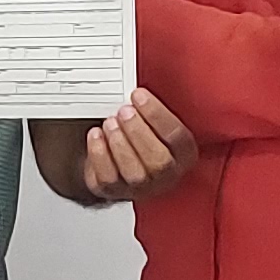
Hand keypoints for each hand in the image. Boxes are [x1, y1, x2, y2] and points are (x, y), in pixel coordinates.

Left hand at [74, 86, 198, 201]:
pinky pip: (107, 179)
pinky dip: (99, 154)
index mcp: (184, 154)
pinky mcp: (114, 192)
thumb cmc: (143, 134)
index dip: (156, 115)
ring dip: (119, 144)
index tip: (139, 95)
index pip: (176, 136)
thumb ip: (152, 108)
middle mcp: (166, 175)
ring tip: (110, 122)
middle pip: (158, 160)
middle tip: (124, 111)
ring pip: (134, 173)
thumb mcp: (155, 119)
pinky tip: (96, 135)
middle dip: (138, 132)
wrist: (120, 159)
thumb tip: (139, 87)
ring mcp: (140, 188)